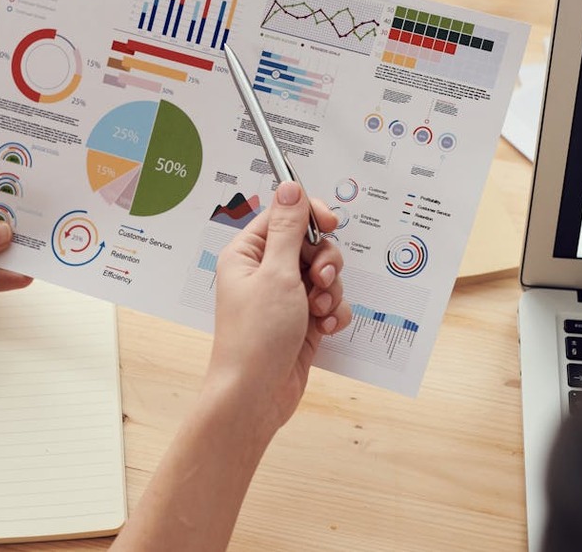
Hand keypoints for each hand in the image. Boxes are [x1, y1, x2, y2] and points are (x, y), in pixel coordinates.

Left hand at [209, 181, 350, 434]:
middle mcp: (264, 273)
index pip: (283, 216)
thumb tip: (290, 186)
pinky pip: (329, 304)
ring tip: (318, 311)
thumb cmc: (255, 337)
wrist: (254, 396)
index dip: (310, 216)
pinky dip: (333, 313)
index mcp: (248, 254)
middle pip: (310, 244)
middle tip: (318, 280)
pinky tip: (326, 329)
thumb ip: (288, 229)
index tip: (330, 223)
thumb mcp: (276, 274)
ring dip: (330, 290)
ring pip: (324, 275)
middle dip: (324, 261)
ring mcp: (284, 298)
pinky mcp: (301, 322)